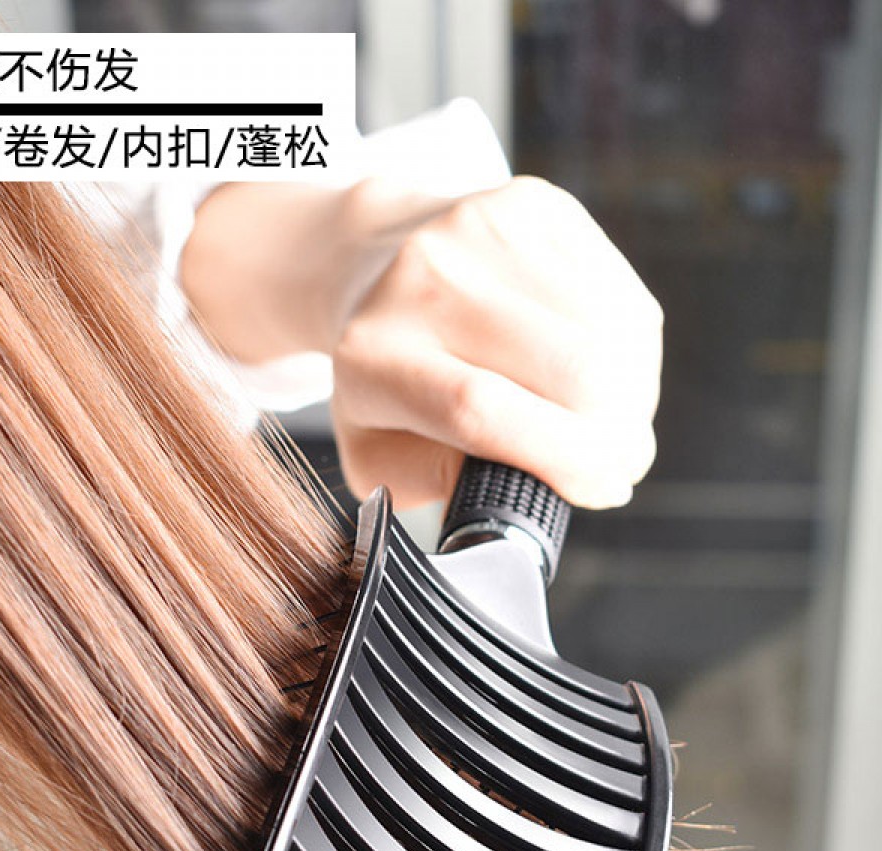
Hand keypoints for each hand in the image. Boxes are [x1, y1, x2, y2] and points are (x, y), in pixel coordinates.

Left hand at [181, 175, 661, 509]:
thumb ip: (436, 483)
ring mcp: (481, 231)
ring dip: (633, 395)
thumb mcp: (379, 450)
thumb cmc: (384, 375)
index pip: (482, 410)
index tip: (602, 489)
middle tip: (619, 464)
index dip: (562, 459)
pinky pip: (618, 293)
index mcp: (374, 356)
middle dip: (616, 435)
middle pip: (567, 369)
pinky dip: (632, 350)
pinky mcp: (534, 205)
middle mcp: (424, 281)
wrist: (369, 263)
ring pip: (607, 331)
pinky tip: (610, 372)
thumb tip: (519, 491)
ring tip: (613, 423)